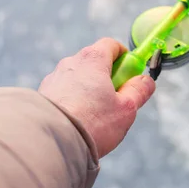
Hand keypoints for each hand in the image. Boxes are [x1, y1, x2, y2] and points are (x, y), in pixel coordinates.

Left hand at [38, 38, 155, 157]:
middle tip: (116, 100)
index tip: (131, 74)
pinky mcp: (42, 95)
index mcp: (92, 59)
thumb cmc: (91, 123)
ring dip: (89, 91)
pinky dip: (73, 102)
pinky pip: (64, 93)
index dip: (124, 57)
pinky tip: (77, 122)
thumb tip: (146, 81)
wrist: (51, 142)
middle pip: (94, 62)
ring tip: (95, 117)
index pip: (111, 45)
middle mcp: (70, 63)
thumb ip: (139, 91)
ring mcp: (53, 78)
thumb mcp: (126, 108)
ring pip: (78, 79)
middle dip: (107, 77)